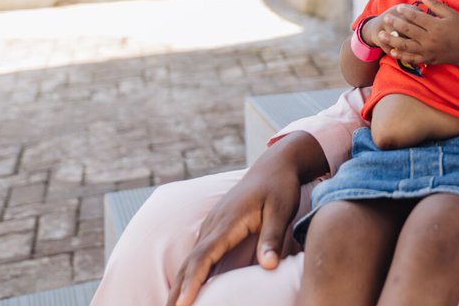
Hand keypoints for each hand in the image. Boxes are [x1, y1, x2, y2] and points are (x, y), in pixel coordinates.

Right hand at [166, 132, 320, 305]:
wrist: (275, 165)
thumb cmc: (279, 187)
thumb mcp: (282, 210)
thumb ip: (272, 237)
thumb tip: (269, 266)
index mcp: (227, 222)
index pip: (203, 256)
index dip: (192, 282)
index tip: (182, 304)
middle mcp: (213, 224)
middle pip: (189, 262)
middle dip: (177, 291)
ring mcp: (212, 225)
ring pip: (190, 260)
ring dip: (179, 285)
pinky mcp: (215, 228)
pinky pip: (197, 255)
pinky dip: (188, 274)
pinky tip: (186, 289)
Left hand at [378, 0, 458, 66]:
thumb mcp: (451, 14)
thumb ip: (436, 4)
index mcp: (436, 26)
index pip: (417, 17)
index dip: (406, 12)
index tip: (398, 8)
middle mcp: (430, 39)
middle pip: (408, 30)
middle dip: (395, 23)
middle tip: (386, 18)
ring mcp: (428, 50)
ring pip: (406, 45)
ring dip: (392, 40)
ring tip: (381, 35)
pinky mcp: (427, 59)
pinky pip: (411, 58)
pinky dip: (401, 55)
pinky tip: (392, 50)